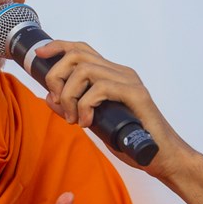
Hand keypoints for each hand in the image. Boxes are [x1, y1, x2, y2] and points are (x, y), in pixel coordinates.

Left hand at [34, 40, 196, 179]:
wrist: (162, 156)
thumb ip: (73, 108)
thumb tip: (48, 97)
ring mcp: (129, 82)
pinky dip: (86, 105)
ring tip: (75, 118)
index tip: (40, 55)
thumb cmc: (132, 141)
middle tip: (60, 104)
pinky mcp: (136, 95)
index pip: (82, 49)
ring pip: (85, 70)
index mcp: (112, 75)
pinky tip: (88, 123)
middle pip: (78, 55)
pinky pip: (100, 88)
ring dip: (69, 95)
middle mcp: (121, 73)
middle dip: (57, 77)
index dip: (58, 47)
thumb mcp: (94, 123)